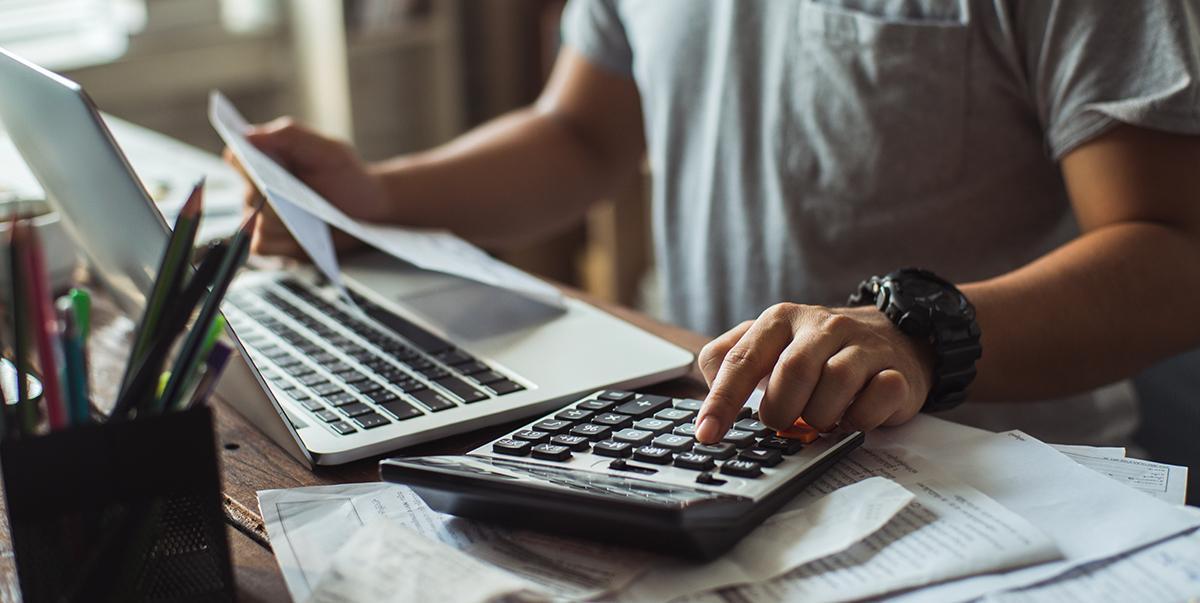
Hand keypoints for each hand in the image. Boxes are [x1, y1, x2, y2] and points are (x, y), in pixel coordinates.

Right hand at [223, 117, 387, 256]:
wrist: (370, 208)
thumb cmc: (347, 175)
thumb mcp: (327, 149)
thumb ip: (289, 135)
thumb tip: (247, 135)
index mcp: (266, 160)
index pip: (236, 158)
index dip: (243, 162)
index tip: (260, 167)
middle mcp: (258, 189)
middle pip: (247, 195)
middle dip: (269, 196)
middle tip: (293, 196)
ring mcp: (264, 218)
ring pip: (253, 223)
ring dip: (278, 221)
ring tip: (306, 216)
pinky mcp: (276, 243)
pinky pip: (262, 245)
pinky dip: (280, 243)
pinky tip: (302, 236)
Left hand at [694, 303, 934, 442]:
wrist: (894, 339)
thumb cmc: (818, 352)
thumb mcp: (770, 346)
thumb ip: (731, 362)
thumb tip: (708, 399)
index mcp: (780, 319)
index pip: (741, 359)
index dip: (722, 400)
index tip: (707, 433)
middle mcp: (821, 325)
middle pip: (792, 372)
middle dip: (781, 410)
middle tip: (783, 422)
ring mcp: (862, 345)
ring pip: (835, 384)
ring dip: (821, 416)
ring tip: (819, 419)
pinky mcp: (896, 371)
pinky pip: (877, 398)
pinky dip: (860, 419)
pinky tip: (852, 419)